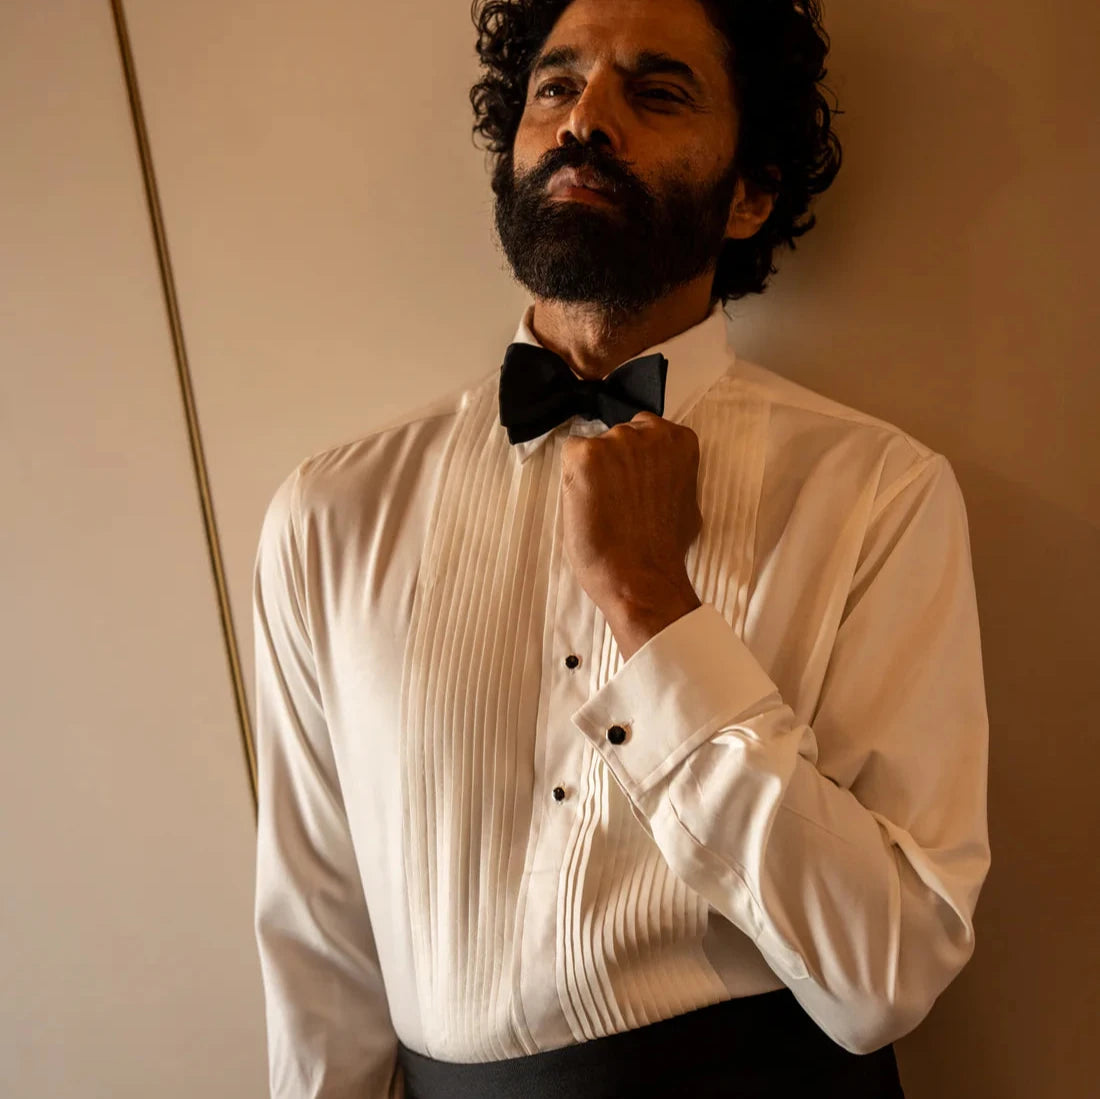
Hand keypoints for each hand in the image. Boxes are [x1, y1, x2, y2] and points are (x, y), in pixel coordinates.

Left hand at [561, 411, 702, 658]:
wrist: (640, 576)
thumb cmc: (665, 548)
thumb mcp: (687, 501)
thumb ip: (673, 475)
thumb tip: (661, 473)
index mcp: (679, 440)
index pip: (648, 432)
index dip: (637, 461)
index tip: (635, 484)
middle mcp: (648, 431)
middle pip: (620, 435)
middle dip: (616, 462)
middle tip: (618, 499)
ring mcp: (615, 441)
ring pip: (594, 446)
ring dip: (594, 470)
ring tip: (603, 506)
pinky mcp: (585, 455)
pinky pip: (570, 455)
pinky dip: (572, 478)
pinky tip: (586, 504)